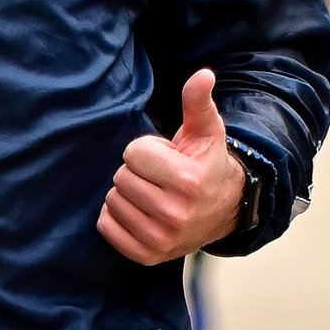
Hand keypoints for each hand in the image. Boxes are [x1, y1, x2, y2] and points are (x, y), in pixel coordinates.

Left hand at [97, 67, 246, 266]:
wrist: (224, 211)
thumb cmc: (207, 165)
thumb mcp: (206, 131)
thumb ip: (198, 102)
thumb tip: (203, 74)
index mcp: (187, 181)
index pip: (133, 153)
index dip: (147, 150)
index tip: (166, 159)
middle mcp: (174, 214)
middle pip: (121, 177)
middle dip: (137, 172)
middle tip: (160, 178)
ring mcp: (160, 239)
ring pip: (112, 201)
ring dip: (127, 194)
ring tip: (154, 194)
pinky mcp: (146, 255)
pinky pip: (106, 226)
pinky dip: (116, 217)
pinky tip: (140, 212)